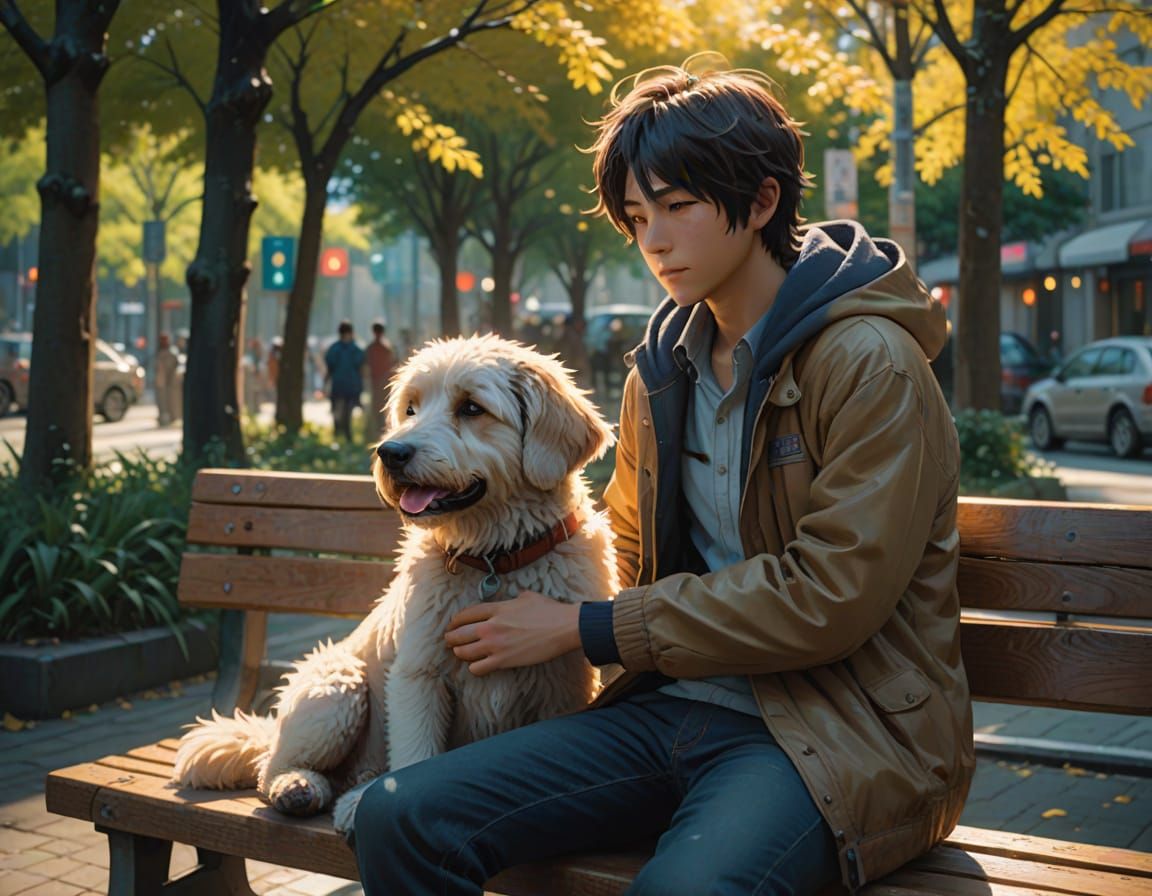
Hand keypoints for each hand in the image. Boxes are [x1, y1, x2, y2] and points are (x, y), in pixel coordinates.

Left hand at [445, 591, 581, 675]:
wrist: (563, 627)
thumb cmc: (550, 611)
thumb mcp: (528, 596)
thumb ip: (515, 599)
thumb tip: (515, 599)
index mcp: (496, 608)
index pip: (465, 615)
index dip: (454, 621)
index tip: (452, 625)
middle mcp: (491, 626)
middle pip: (458, 634)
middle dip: (451, 638)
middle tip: (449, 641)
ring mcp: (495, 644)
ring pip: (463, 652)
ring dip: (460, 653)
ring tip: (462, 654)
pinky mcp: (503, 661)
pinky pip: (477, 668)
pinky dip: (475, 668)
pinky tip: (478, 666)